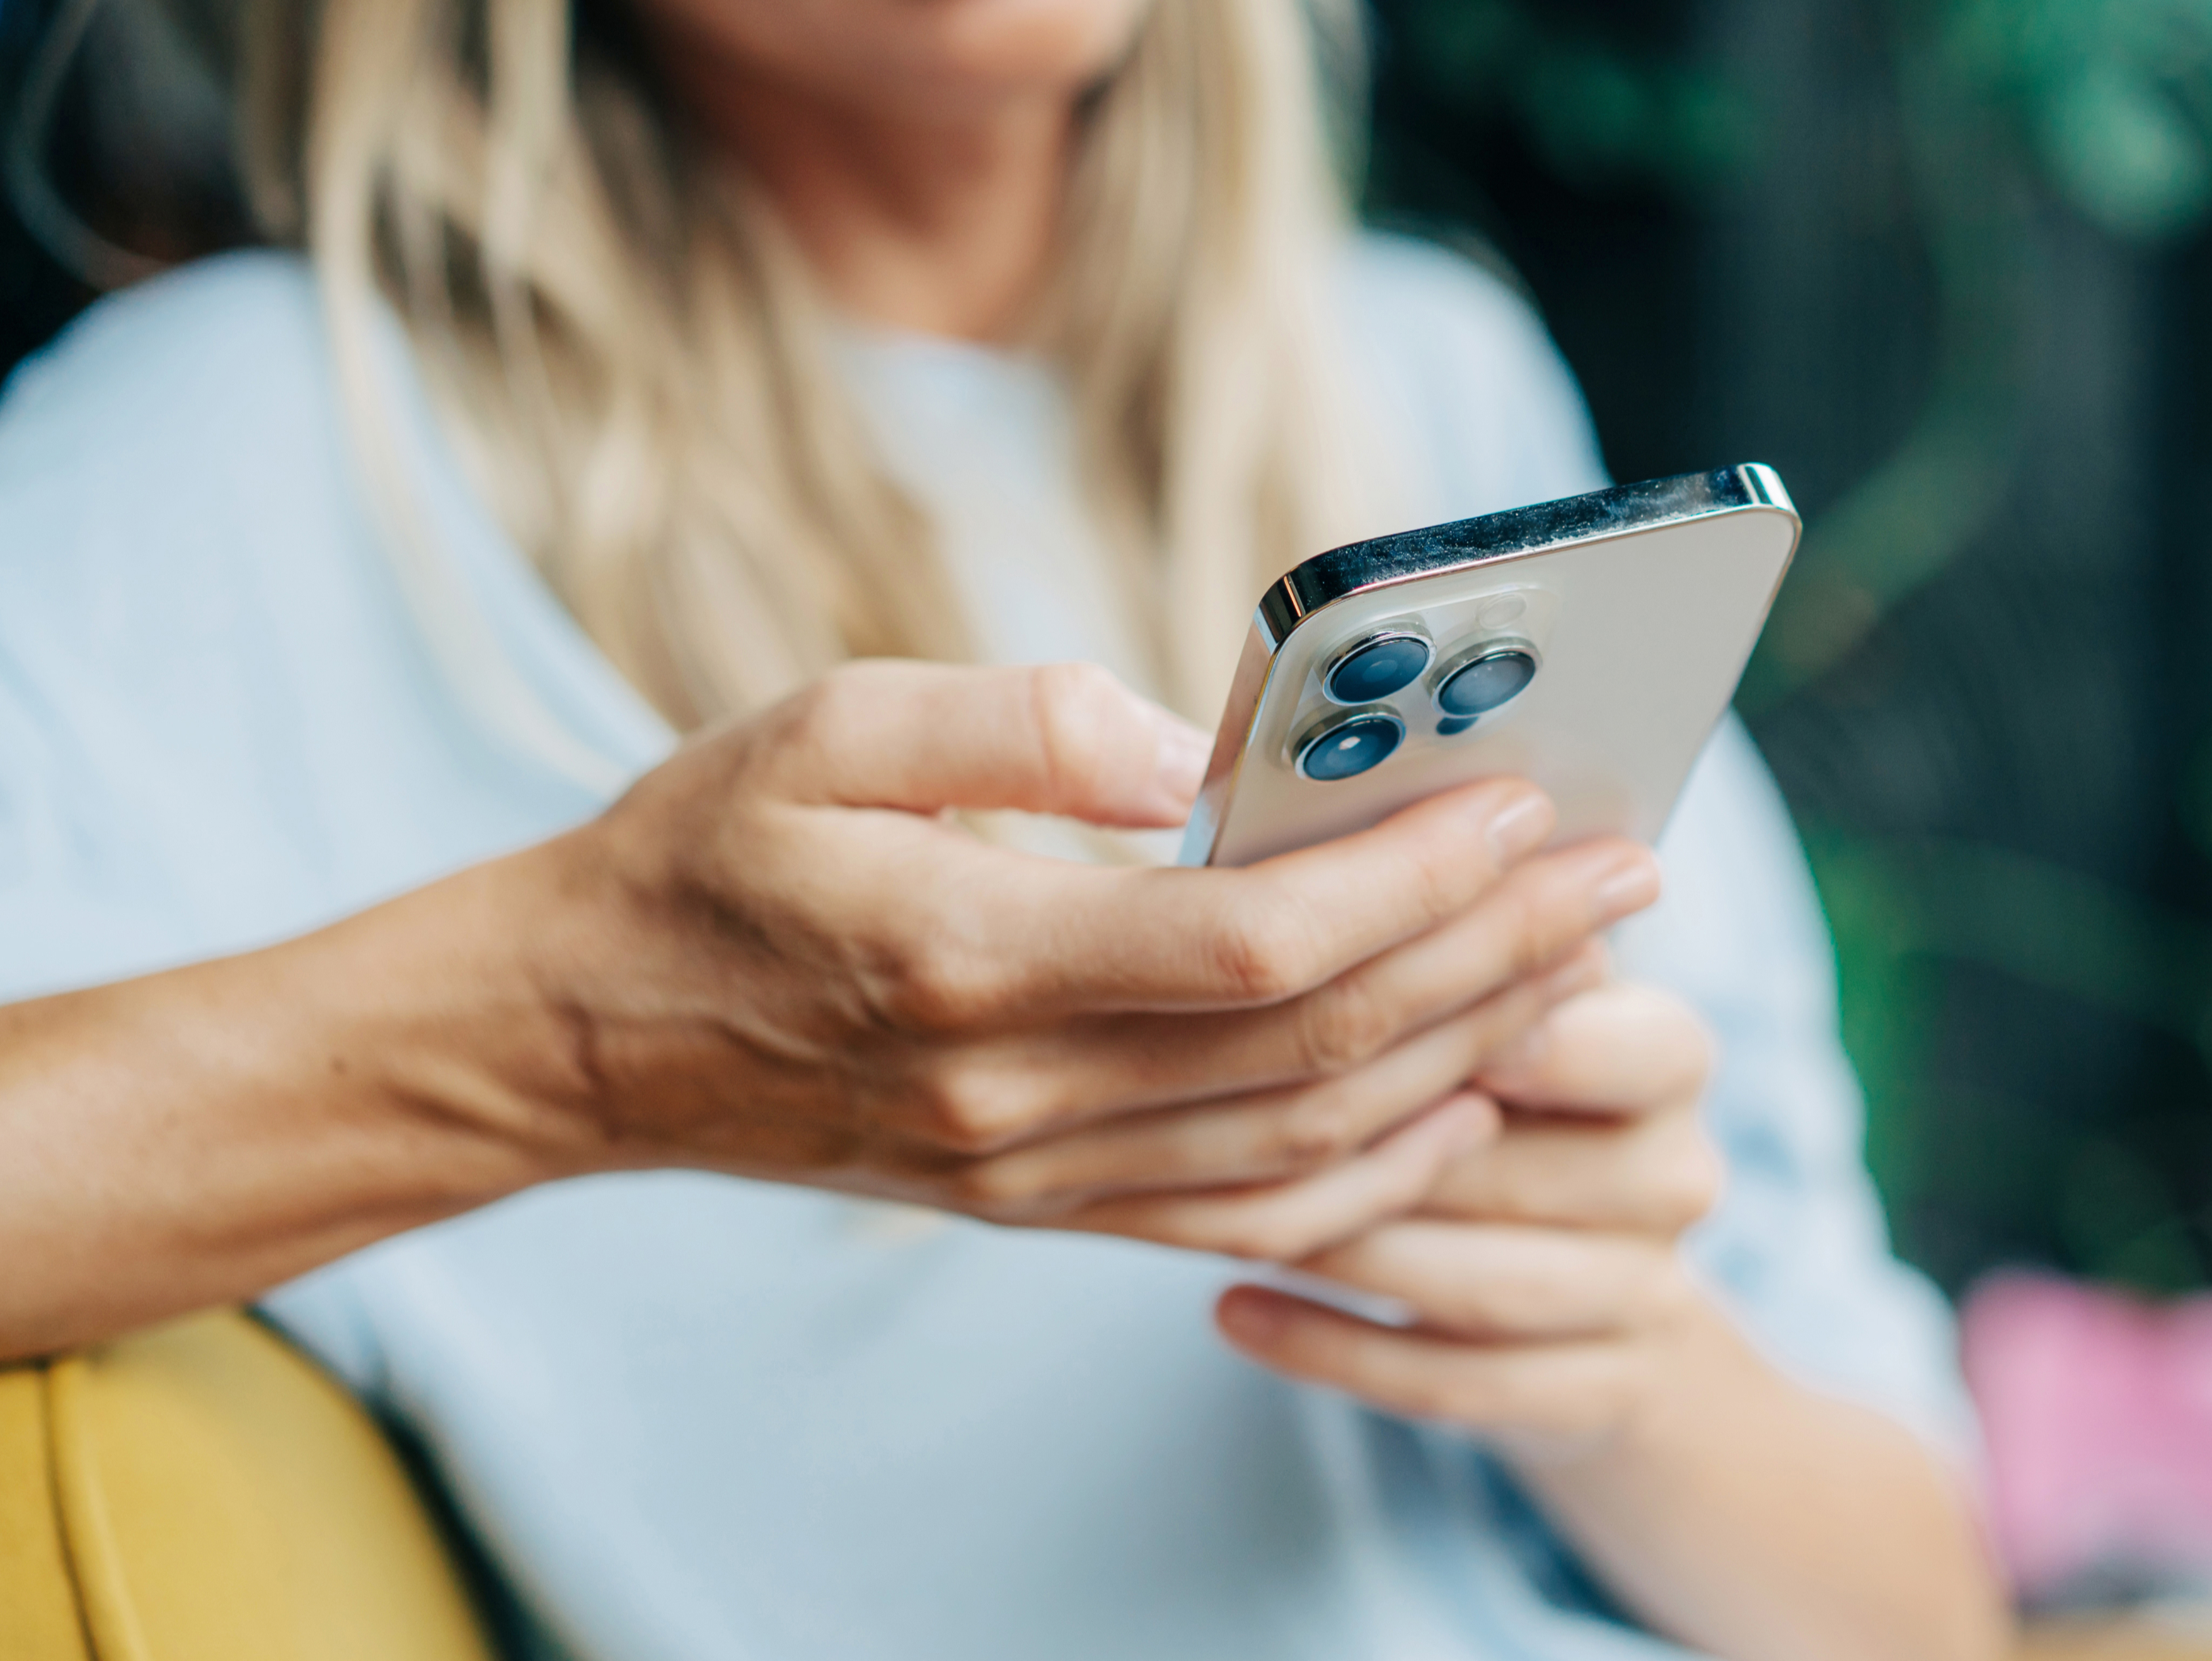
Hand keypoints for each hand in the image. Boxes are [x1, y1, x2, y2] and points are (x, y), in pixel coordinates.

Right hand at [465, 659, 1661, 1261]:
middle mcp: (1019, 1098)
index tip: (1527, 801)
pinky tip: (1460, 1101)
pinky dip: (1377, 1172)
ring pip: (1309, 1146)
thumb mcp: (824, 724)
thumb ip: (1021, 722)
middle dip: (1496, 955)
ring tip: (1581, 962)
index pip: (1252, 945)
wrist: (585, 1036)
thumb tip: (1200, 749)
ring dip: (1468, 1055)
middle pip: (1319, 1049)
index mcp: (969, 958)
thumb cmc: (702, 852)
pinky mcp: (1040, 1210)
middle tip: (1626, 868)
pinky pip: (1248, 1218)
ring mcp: (1034, 1178)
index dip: (1412, 882)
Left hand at [1210, 978, 1730, 1454]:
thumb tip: (1329, 878)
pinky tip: (1232, 1311)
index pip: (1637, 1040)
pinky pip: (1456, 1383)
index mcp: (1667, 1057)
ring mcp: (1642, 1296)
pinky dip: (1335, 1349)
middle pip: (1525, 1170)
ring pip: (1484, 1285)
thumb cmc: (1515, 1107)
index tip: (1403, 1010)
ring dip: (1349, 1253)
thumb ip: (1454, 958)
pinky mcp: (1594, 1397)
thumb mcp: (1507, 1013)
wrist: (1609, 1313)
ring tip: (1224, 1221)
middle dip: (1383, 1155)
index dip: (1530, 1037)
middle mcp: (1676, 1175)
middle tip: (1244, 1129)